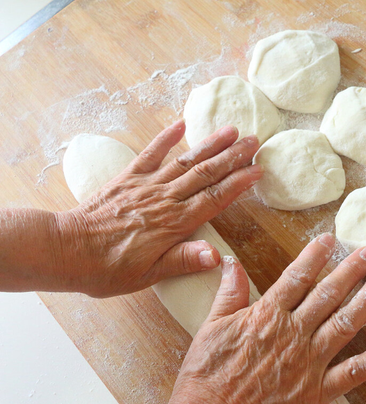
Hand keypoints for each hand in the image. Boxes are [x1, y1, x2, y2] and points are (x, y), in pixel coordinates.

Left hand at [56, 121, 262, 296]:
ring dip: (209, 144)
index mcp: (174, 223)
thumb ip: (183, 261)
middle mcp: (164, 199)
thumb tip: (216, 256)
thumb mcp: (148, 275)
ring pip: (185, 160)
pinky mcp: (127, 178)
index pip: (215, 198)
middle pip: (205, 173)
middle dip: (232, 156)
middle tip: (254, 141)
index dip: (238, 183)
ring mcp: (146, 185)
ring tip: (230, 130)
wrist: (66, 251)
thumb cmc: (108, 268)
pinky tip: (180, 125)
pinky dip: (165, 138)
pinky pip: (149, 153)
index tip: (258, 170)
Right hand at [154, 233, 365, 403]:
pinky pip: (352, 373)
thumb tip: (230, 261)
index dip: (315, 256)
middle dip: (352, 270)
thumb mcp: (211, 327)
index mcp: (267, 316)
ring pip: (345, 324)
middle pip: (329, 295)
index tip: (330, 239)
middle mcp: (293, 333)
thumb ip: (229, 293)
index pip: (297, 277)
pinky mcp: (317, 391)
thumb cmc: (207, 375)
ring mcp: (308, 362)